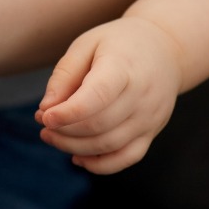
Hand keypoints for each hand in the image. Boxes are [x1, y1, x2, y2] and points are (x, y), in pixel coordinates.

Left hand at [36, 16, 183, 173]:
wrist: (165, 49)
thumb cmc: (118, 44)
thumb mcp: (87, 44)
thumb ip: (64, 75)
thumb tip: (46, 109)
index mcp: (124, 67)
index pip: (98, 97)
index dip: (68, 112)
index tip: (44, 116)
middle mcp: (142, 96)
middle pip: (99, 125)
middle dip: (64, 131)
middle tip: (42, 123)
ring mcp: (150, 117)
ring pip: (109, 145)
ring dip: (74, 147)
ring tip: (52, 136)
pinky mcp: (152, 132)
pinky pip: (127, 158)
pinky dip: (100, 165)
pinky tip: (77, 157)